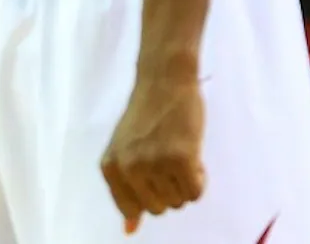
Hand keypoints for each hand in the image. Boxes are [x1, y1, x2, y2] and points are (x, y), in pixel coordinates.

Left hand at [100, 74, 205, 233]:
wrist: (164, 81)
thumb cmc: (147, 116)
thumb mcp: (126, 151)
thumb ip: (126, 189)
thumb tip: (128, 231)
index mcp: (110, 167)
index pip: (132, 209)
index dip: (150, 195)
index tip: (154, 175)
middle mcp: (129, 168)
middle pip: (159, 209)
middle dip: (169, 189)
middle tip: (168, 158)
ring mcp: (154, 163)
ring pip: (179, 202)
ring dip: (185, 182)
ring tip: (178, 152)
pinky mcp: (180, 159)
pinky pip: (196, 193)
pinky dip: (199, 179)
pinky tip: (192, 155)